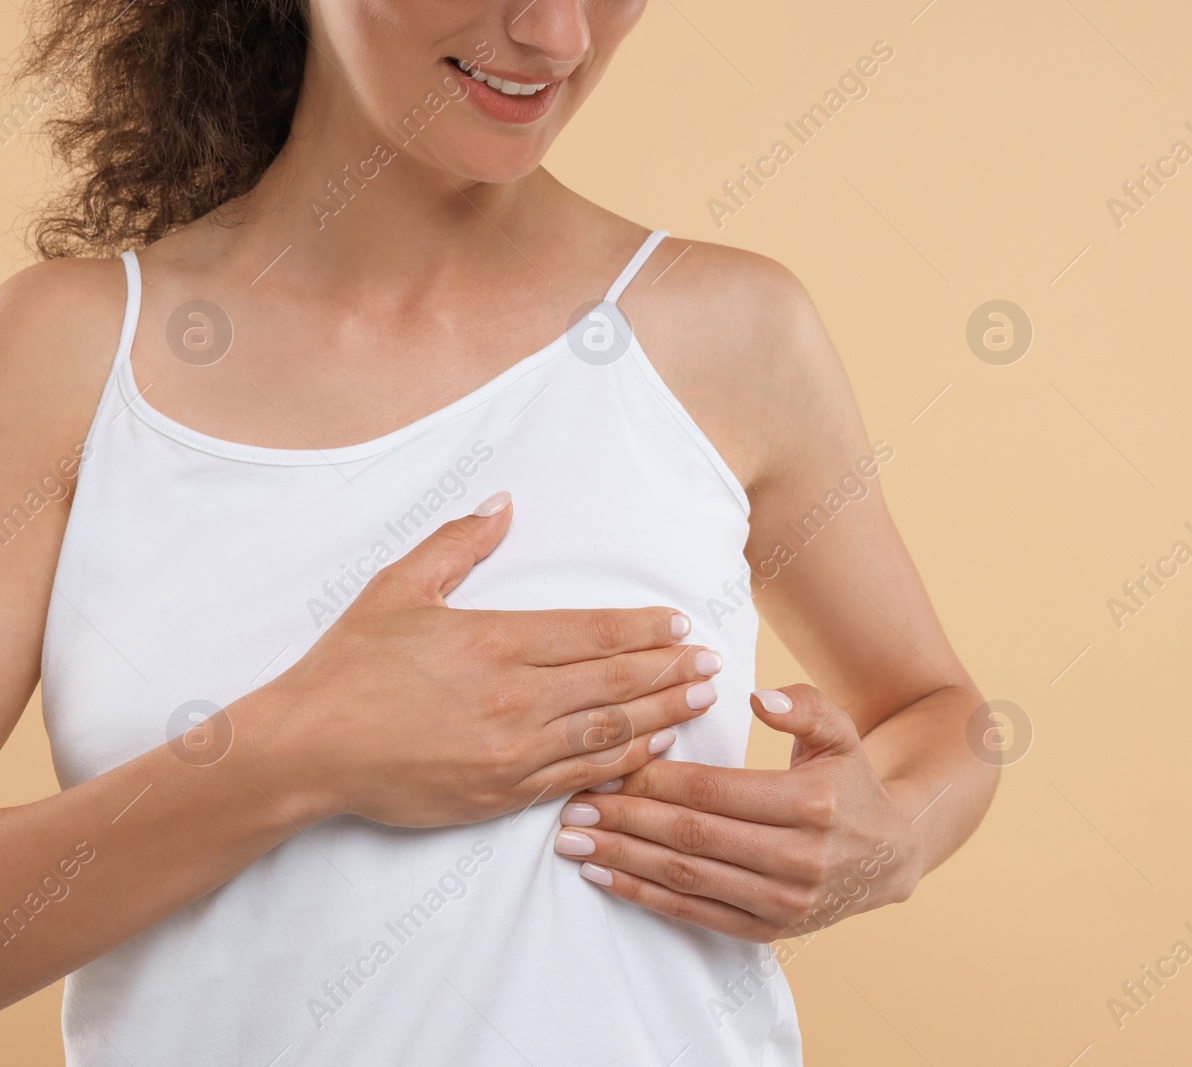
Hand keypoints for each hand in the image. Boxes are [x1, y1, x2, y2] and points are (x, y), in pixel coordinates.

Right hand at [248, 492, 723, 826]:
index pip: (595, 632)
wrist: (307, 750)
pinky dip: (624, 761)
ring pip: (609, 731)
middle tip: (712, 662)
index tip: (680, 624)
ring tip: (701, 700)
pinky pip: (579, 776)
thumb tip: (504, 503)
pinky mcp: (502, 794)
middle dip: (671, 670)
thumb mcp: (399, 588)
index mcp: (497, 641)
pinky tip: (652, 747)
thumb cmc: (349, 667)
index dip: (646, 629)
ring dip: (663, 713)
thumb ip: (458, 543)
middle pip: (616, 681)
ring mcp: (513, 751)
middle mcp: (516, 697)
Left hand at [551, 684, 923, 940]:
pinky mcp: (768, 930)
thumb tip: (760, 698)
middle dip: (626, 819)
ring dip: (623, 859)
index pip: (714, 790)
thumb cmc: (849, 783)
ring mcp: (783, 901)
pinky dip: (644, 896)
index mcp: (811, 803)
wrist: (887, 856)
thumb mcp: (841, 733)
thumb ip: (805, 707)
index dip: (656, 780)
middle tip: (575, 805)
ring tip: (575, 841)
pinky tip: (605, 877)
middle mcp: (799, 858)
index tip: (609, 767)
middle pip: (692, 835)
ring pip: (686, 877)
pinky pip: (694, 913)